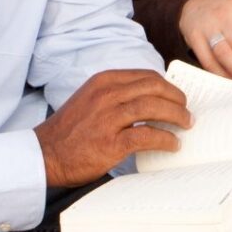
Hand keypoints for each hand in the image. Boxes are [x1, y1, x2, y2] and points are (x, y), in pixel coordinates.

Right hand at [34, 69, 190, 187]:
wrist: (43, 155)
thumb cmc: (70, 130)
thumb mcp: (91, 99)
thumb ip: (116, 94)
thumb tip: (152, 99)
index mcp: (104, 81)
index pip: (146, 76)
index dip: (167, 86)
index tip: (177, 96)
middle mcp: (107, 95)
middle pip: (155, 88)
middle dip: (177, 98)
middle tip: (187, 110)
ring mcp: (108, 118)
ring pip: (154, 108)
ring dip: (176, 116)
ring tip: (186, 125)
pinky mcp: (111, 142)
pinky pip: (147, 135)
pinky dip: (165, 139)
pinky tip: (173, 144)